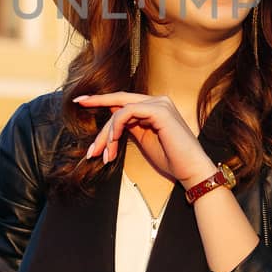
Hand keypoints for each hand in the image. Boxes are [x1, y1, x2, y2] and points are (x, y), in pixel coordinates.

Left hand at [74, 92, 214, 188]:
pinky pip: (127, 112)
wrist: (191, 171)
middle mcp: (157, 100)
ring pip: (120, 110)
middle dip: (98, 120)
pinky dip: (116, 127)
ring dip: (107, 134)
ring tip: (103, 154)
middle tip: (90, 148)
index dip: (100, 100)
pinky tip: (112, 142)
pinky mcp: (159, 110)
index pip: (123, 101)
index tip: (80, 102)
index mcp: (154, 107)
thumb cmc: (171, 159)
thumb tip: (110, 122)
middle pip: (118, 105)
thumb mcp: (144, 140)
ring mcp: (159, 103)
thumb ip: (130, 127)